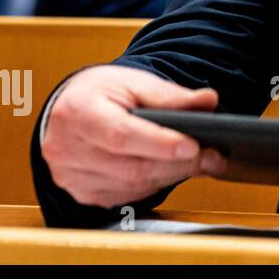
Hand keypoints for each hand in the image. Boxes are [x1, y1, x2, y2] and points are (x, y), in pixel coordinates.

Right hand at [41, 65, 227, 207]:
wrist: (71, 108)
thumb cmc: (102, 93)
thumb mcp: (134, 82)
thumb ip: (171, 95)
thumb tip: (207, 100)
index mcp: (77, 112)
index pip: (121, 135)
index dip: (160, 144)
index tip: (193, 145)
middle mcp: (67, 148)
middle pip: (131, 167)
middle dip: (178, 164)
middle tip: (211, 155)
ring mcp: (71, 176)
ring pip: (133, 186)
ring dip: (171, 175)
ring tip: (199, 160)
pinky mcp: (82, 193)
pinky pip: (127, 196)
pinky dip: (155, 184)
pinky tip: (170, 169)